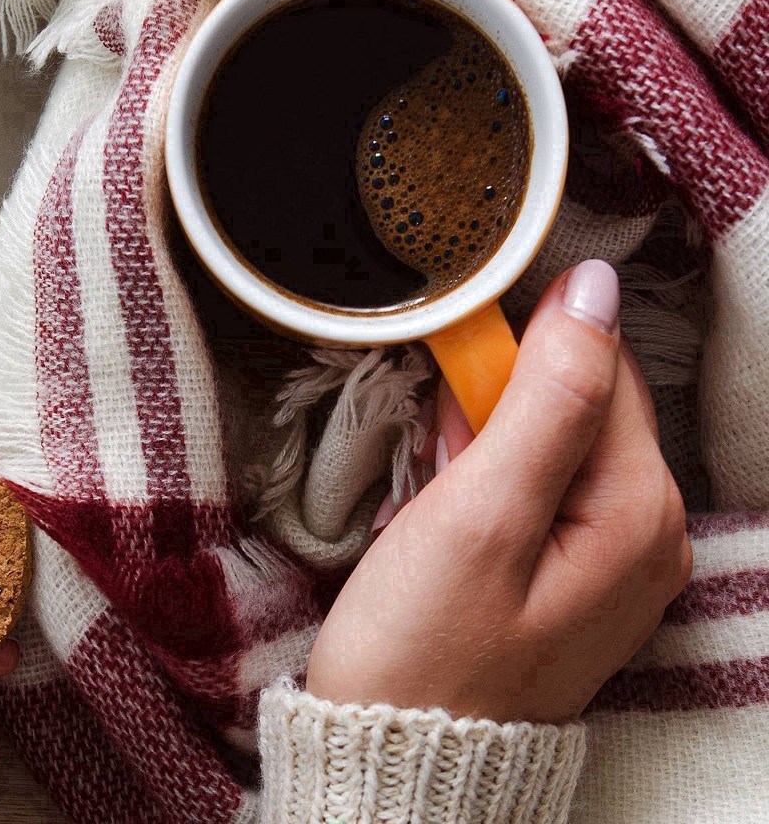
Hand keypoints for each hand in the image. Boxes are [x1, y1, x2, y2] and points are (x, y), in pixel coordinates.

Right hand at [306, 260, 691, 723]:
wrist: (396, 754)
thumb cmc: (425, 644)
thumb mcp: (482, 511)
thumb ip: (549, 397)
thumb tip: (595, 289)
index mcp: (641, 510)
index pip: (602, 366)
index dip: (523, 347)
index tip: (459, 365)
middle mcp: (647, 532)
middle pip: (581, 402)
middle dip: (499, 402)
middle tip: (441, 454)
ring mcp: (611, 556)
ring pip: (550, 441)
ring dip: (485, 441)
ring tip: (437, 494)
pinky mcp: (570, 571)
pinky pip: (536, 486)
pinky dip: (486, 478)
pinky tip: (447, 506)